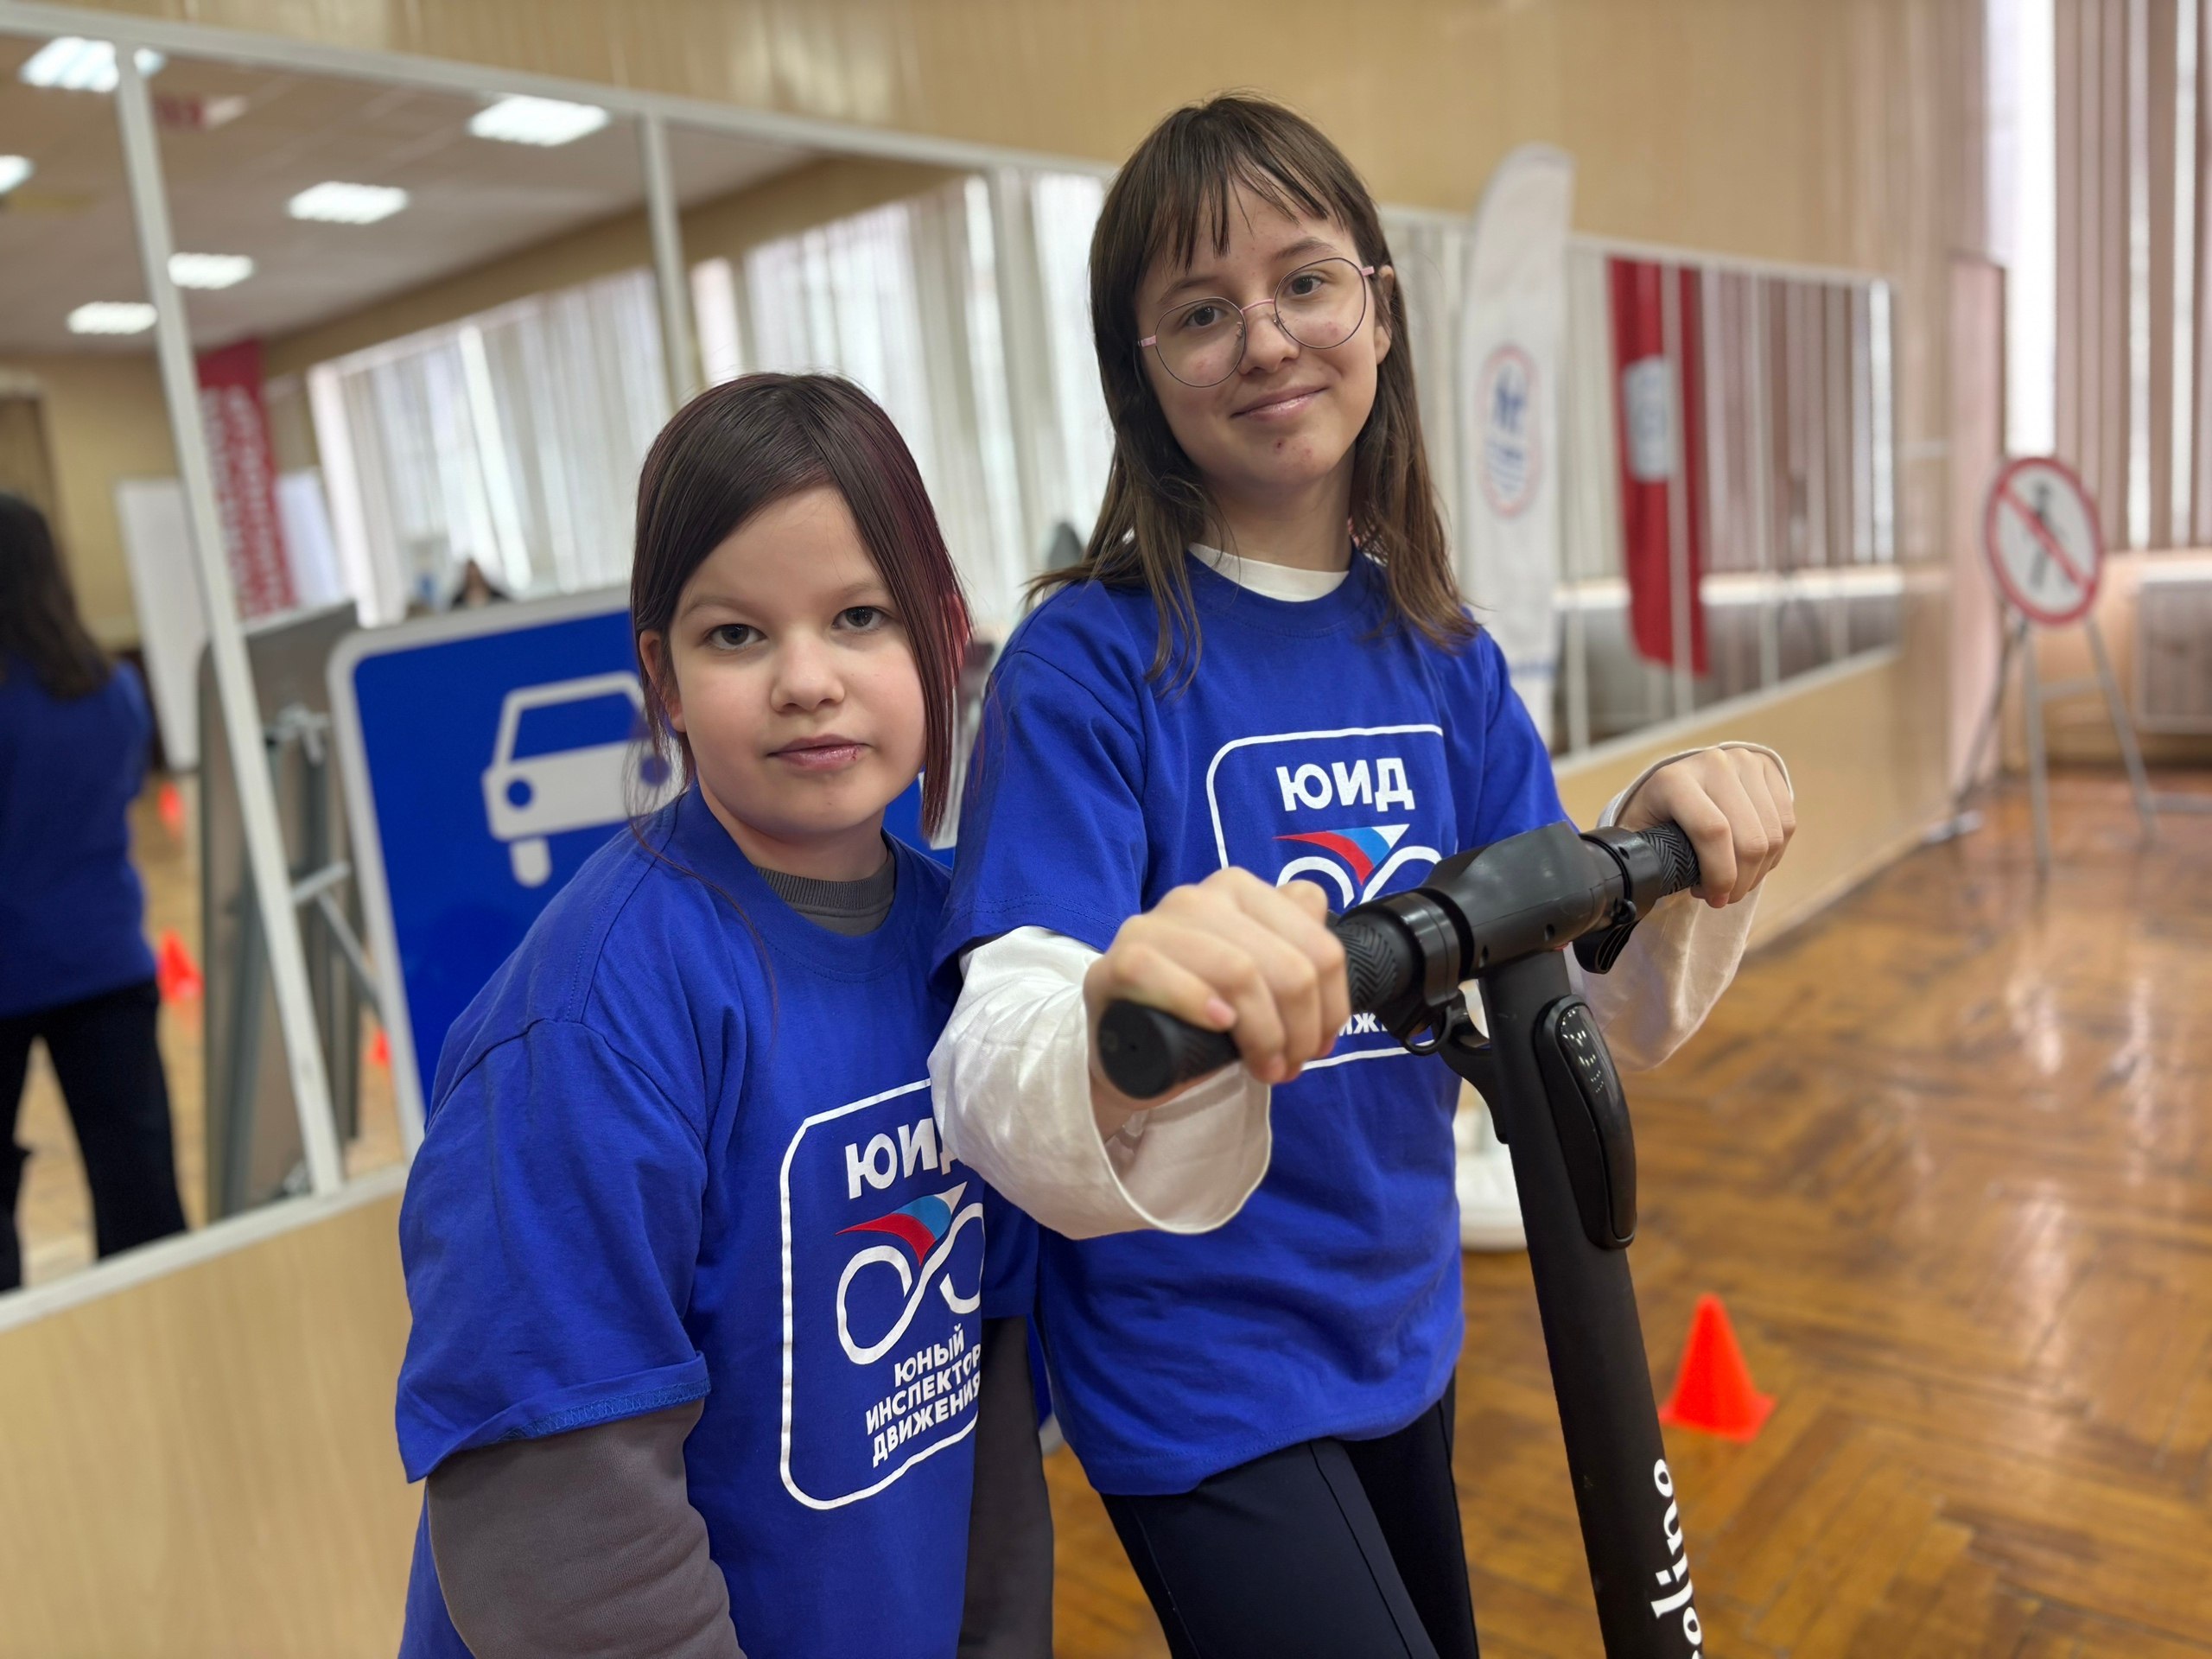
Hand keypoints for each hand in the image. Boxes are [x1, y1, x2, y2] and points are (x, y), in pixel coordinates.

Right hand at [1083, 869, 1348, 1129]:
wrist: (1131, 1050)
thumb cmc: (1202, 1015)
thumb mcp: (1258, 983)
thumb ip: (1296, 952)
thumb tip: (1327, 950)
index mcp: (1240, 892)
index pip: (1319, 944)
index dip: (1331, 1006)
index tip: (1320, 1044)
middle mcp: (1199, 898)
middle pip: (1289, 966)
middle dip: (1301, 1029)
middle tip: (1289, 1066)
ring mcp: (1154, 926)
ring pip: (1239, 971)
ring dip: (1264, 1034)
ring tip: (1263, 1067)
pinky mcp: (1116, 962)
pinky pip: (1162, 972)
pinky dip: (1197, 1002)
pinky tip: (1217, 1025)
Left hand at [1617, 748, 1794, 907]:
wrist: (1679, 780)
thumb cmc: (1657, 817)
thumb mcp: (1640, 834)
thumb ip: (1646, 857)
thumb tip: (1653, 885)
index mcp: (1673, 779)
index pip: (1712, 832)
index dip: (1720, 874)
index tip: (1713, 898)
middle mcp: (1712, 763)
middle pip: (1749, 838)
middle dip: (1741, 881)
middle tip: (1725, 897)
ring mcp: (1743, 761)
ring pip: (1772, 835)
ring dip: (1759, 872)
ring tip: (1736, 882)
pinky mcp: (1767, 767)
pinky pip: (1786, 823)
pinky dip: (1774, 855)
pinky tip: (1753, 864)